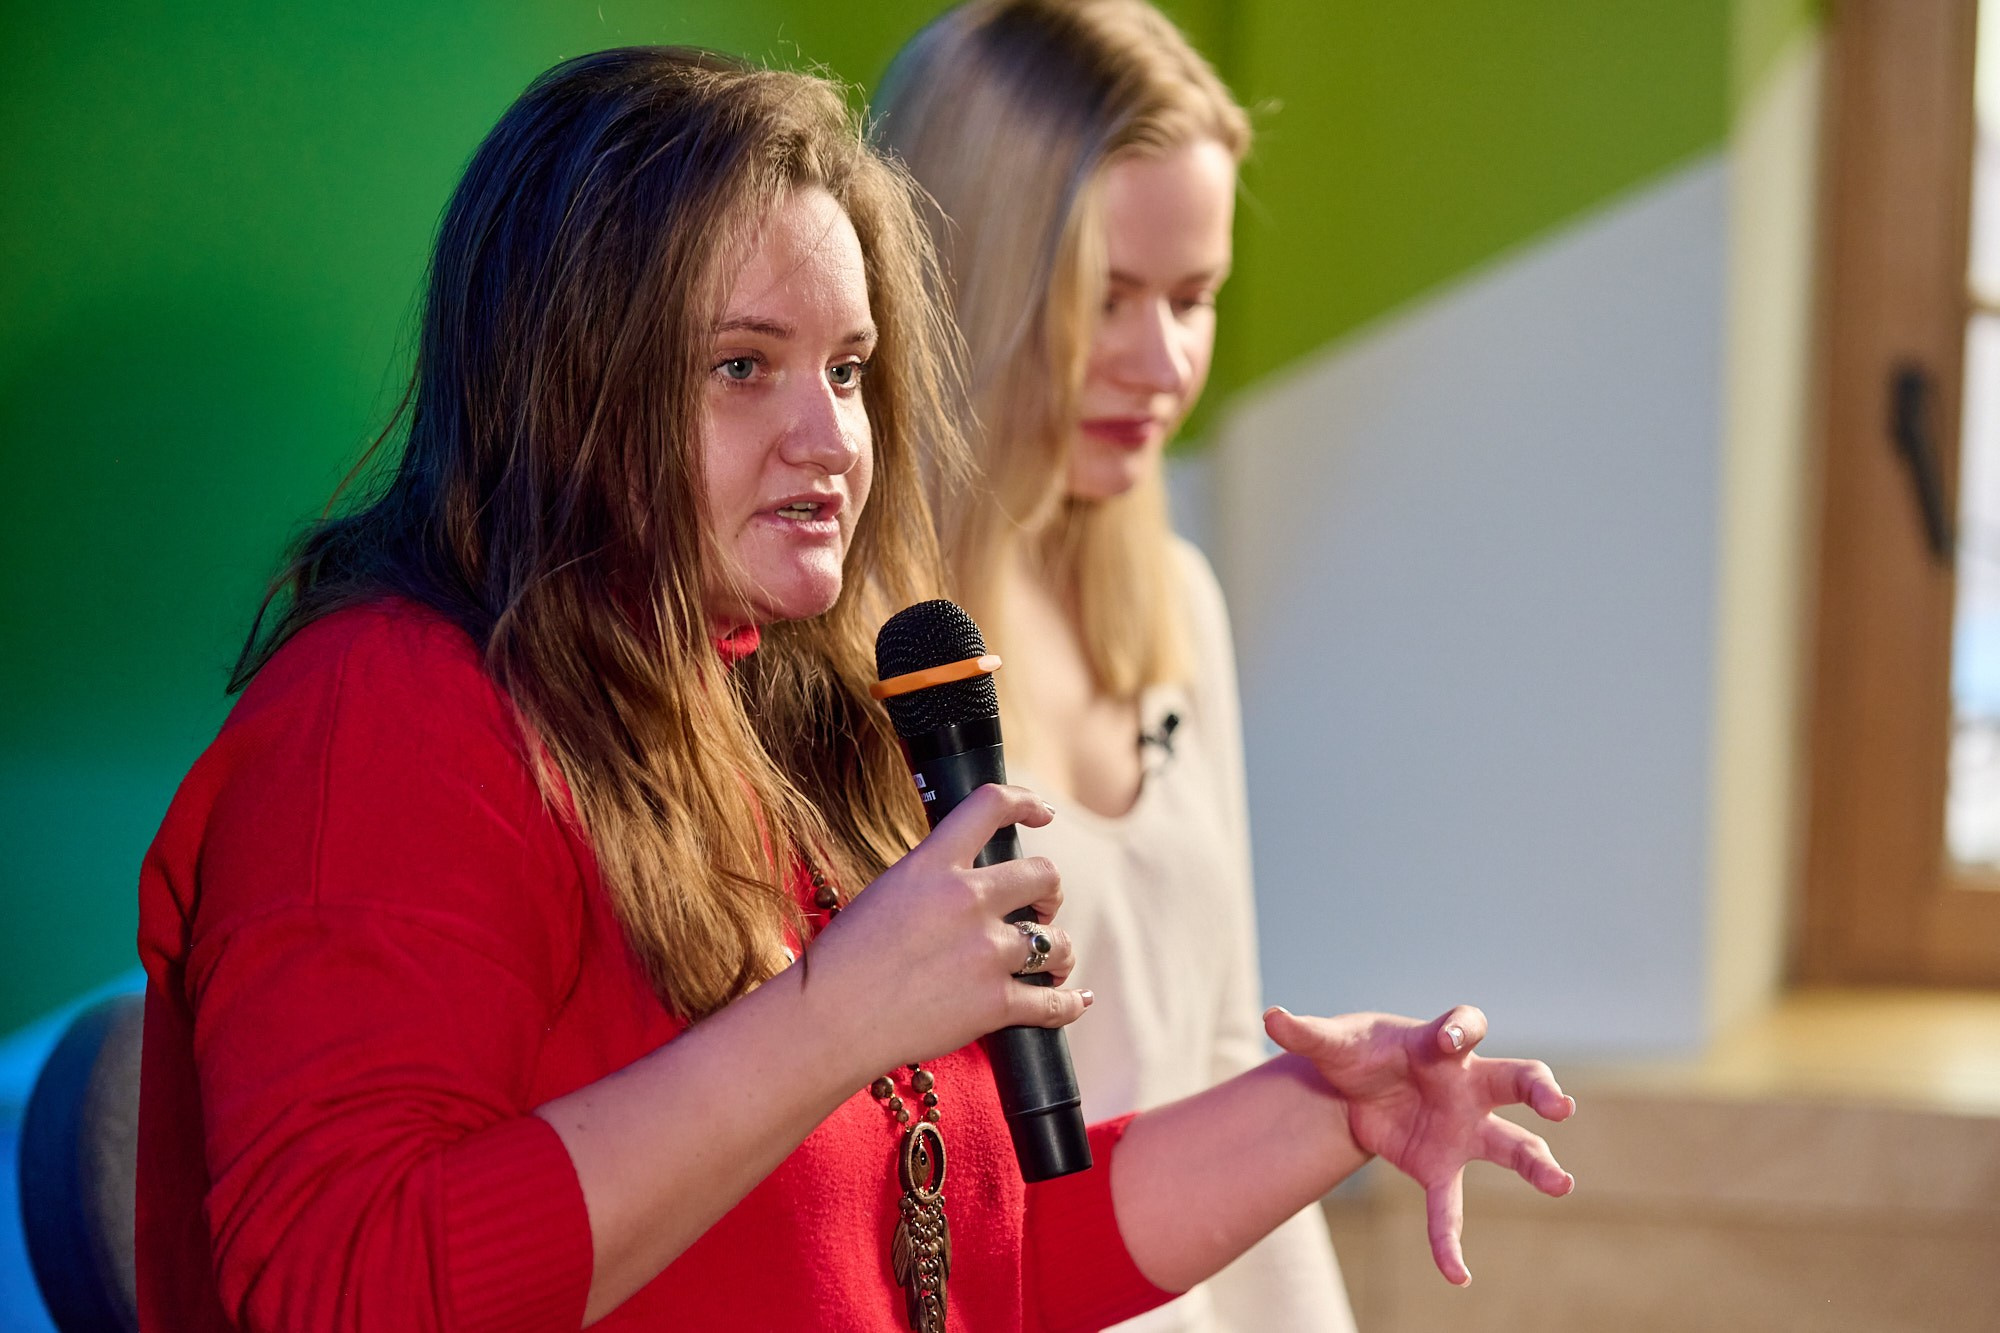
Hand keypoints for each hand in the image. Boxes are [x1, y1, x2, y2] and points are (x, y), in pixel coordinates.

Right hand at [808, 784, 1087, 1074]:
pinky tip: (1076, 998)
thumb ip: (933, 879)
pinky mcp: (995, 1004)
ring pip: (1056, 941)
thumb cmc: (844, 961)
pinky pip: (1054, 1001)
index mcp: (933, 864)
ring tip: (1051, 963)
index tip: (1043, 815)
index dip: (1026, 803)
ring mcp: (986, 952)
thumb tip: (975, 881)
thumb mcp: (886, 892)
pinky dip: (1070, 1002)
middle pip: (1045, 875)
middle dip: (1049, 894)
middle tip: (1040, 910)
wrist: (828, 1021)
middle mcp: (967, 899)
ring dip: (1058, 952)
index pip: (990, 806)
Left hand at [1265, 1005, 1575, 1285]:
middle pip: (1517, 1079)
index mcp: (1440, 1044)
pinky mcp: (1439, 1167)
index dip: (1461, 1028)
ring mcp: (1461, 1129)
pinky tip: (1456, 1275)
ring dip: (1537, 1163)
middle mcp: (1466, 1084)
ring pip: (1511, 1144)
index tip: (1450, 1038)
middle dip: (1541, 1089)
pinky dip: (1449, 1240)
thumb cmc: (1358, 1053)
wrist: (1356, 1088)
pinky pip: (1450, 1206)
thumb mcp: (1332, 1042)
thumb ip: (1306, 1033)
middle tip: (1561, 1106)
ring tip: (1561, 1183)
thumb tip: (1271, 1017)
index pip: (1467, 1025)